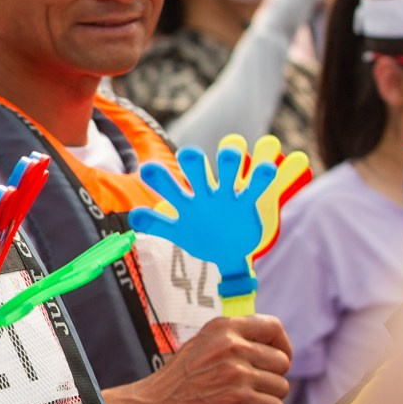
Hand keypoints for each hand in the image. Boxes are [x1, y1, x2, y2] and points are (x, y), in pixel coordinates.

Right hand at [110, 314, 290, 403]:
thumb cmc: (175, 382)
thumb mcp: (200, 344)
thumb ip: (231, 340)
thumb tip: (265, 347)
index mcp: (223, 328)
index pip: (273, 327)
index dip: (282, 345)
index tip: (278, 358)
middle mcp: (233, 346)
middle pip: (282, 361)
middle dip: (272, 378)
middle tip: (254, 389)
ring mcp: (238, 373)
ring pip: (281, 387)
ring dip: (268, 399)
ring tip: (245, 403)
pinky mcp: (241, 400)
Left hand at [130, 141, 280, 285]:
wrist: (228, 251)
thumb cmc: (199, 237)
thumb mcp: (178, 233)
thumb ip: (157, 224)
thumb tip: (135, 217)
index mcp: (185, 201)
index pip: (169, 186)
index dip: (159, 178)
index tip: (148, 169)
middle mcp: (204, 193)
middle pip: (197, 171)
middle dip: (193, 163)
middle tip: (188, 155)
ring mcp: (227, 196)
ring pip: (229, 172)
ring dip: (230, 161)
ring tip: (230, 151)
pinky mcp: (247, 203)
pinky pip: (255, 188)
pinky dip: (261, 177)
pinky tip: (267, 167)